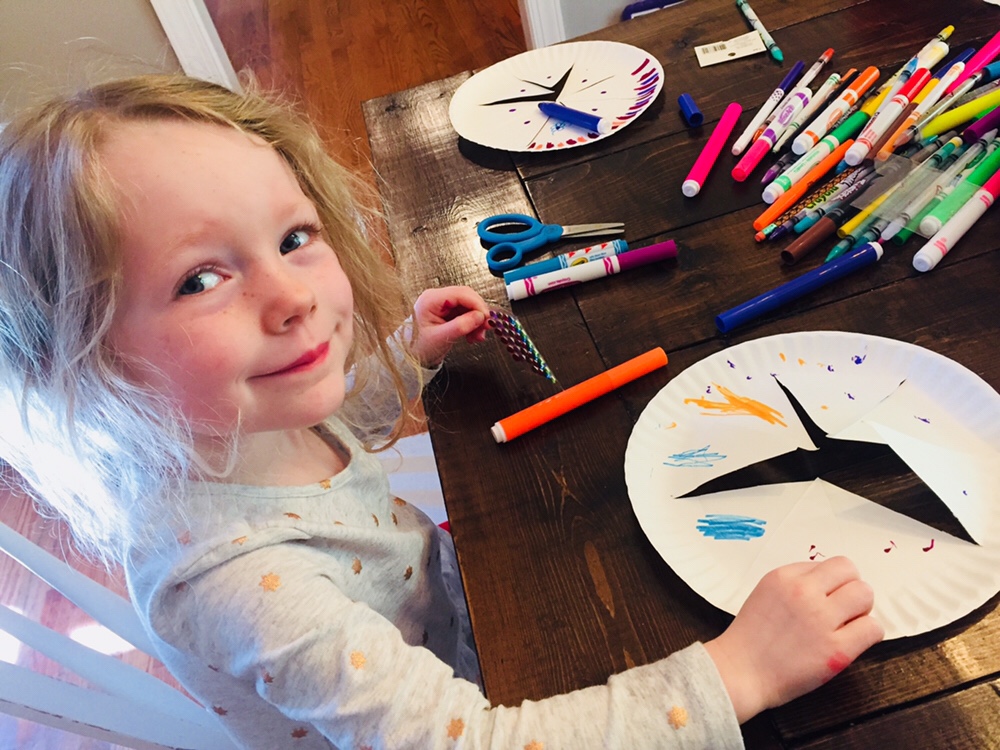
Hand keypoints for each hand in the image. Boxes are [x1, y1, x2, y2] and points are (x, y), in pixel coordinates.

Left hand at [410, 286, 489, 366]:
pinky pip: (466, 312)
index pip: (460, 293)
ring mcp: (443, 304)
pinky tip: (473, 334)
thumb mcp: (440, 338)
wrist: (411, 355)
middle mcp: (437, 298)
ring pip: (469, 305)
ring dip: (477, 320)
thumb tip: (479, 316)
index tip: (486, 317)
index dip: (477, 304)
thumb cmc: (419, 347)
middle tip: (485, 327)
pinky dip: (473, 323)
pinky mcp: (448, 312)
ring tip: (478, 335)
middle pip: (467, 297)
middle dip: (479, 312)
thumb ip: (460, 326)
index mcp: (431, 300)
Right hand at [703, 556, 883, 723]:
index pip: (831, 564)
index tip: (831, 595)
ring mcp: (820, 619)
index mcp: (784, 577)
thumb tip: (830, 581)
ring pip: (865, 595)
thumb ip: (796, 582)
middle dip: (851, 589)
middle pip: (851, 572)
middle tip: (844, 608)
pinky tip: (852, 640)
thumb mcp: (765, 593)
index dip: (835, 581)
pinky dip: (868, 633)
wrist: (740, 671)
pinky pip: (872, 628)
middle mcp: (803, 593)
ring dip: (861, 609)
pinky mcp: (836, 649)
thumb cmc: (751, 638)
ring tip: (848, 624)